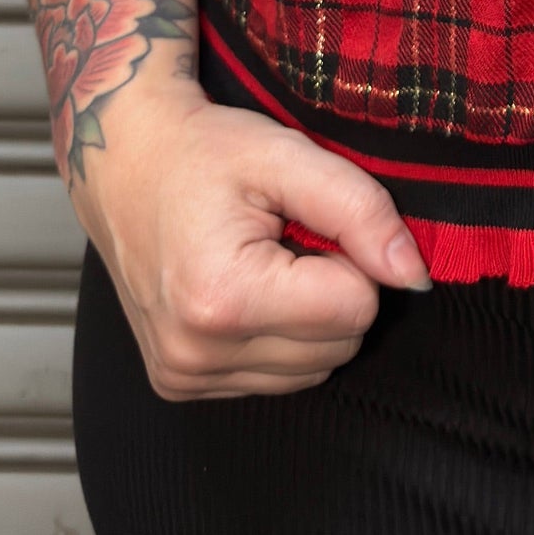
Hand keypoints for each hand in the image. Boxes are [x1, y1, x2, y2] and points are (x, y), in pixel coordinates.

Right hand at [74, 83, 432, 399]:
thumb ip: (361, 211)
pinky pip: (274, 379)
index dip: (350, 257)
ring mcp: (182, 375)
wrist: (121, 159)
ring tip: (262, 260)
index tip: (307, 223)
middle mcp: (196, 353)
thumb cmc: (202, 150)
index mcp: (223, 298)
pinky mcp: (177, 384)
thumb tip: (413, 277)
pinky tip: (243, 289)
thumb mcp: (288, 155)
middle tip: (285, 238)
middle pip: (339, 346)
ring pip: (313, 369)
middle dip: (331, 289)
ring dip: (306, 317)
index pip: (356, 309)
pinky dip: (276, 337)